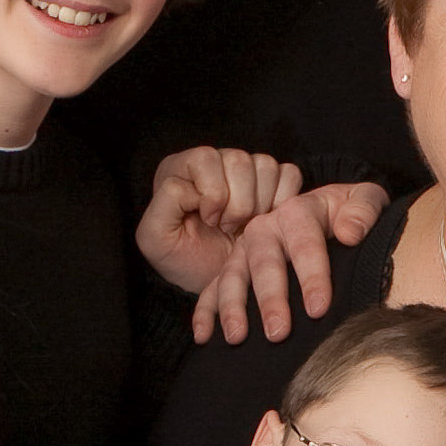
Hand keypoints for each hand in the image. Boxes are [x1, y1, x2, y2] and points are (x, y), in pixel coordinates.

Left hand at [138, 147, 300, 294]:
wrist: (220, 287)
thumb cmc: (185, 261)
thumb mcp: (156, 238)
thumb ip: (165, 204)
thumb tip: (197, 186)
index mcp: (182, 170)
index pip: (205, 158)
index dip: (213, 192)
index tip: (209, 221)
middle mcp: (216, 164)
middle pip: (239, 160)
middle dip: (237, 203)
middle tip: (227, 228)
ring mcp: (247, 171)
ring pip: (265, 165)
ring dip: (259, 204)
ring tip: (245, 227)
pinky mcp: (275, 183)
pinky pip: (290, 174)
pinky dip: (282, 200)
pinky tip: (266, 221)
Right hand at [194, 181, 389, 344]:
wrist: (326, 215)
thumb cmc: (348, 213)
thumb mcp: (364, 199)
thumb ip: (364, 209)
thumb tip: (350, 232)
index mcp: (298, 211)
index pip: (304, 243)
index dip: (312, 276)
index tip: (319, 308)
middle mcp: (265, 229)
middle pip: (264, 263)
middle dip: (270, 299)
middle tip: (279, 333)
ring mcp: (244, 251)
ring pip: (232, 276)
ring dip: (232, 307)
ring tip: (238, 338)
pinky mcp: (230, 269)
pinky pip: (210, 289)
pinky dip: (204, 312)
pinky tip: (203, 337)